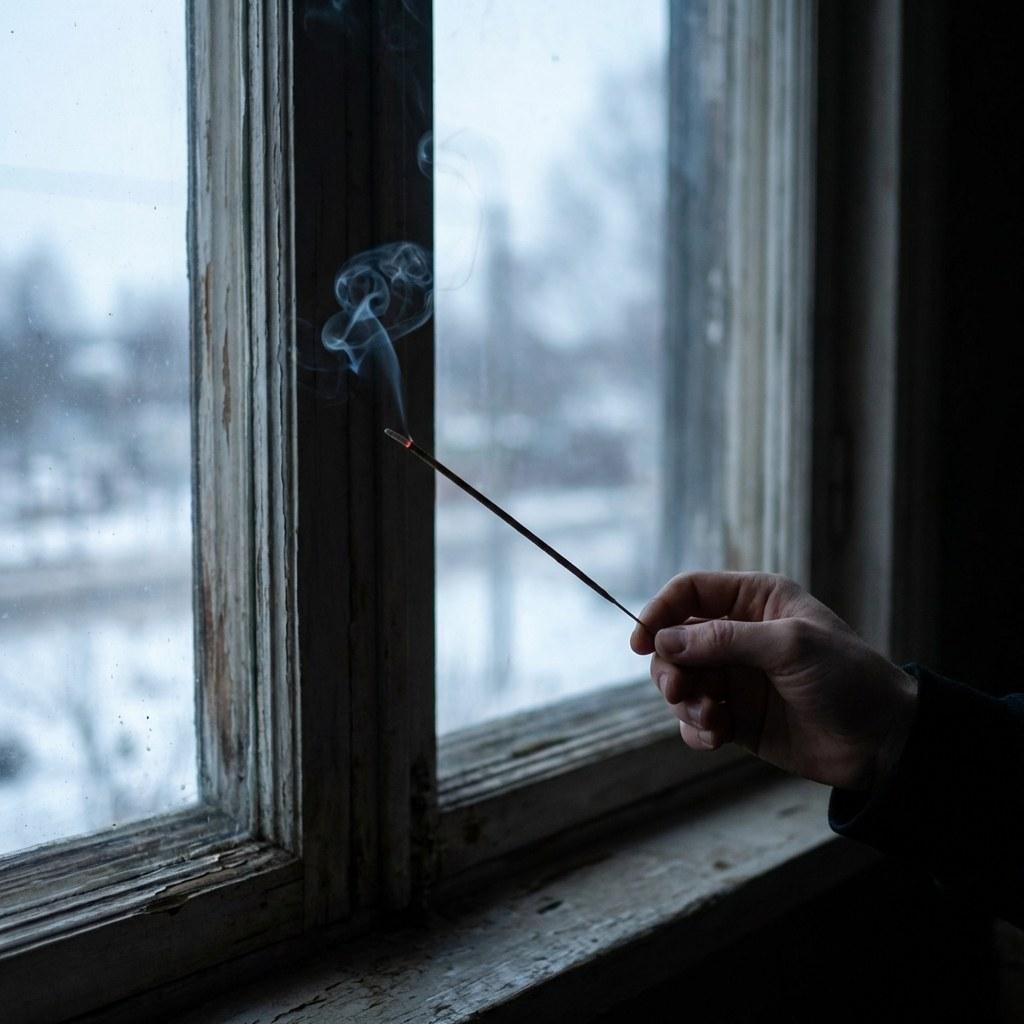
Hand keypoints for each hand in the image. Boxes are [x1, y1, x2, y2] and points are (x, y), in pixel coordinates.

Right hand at [630, 572, 918, 790]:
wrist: (884, 743)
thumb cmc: (848, 678)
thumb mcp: (789, 646)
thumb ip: (723, 640)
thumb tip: (663, 641)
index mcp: (755, 601)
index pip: (690, 593)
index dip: (659, 611)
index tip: (641, 642)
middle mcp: (739, 635)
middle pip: (674, 641)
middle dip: (670, 668)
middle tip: (680, 691)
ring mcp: (737, 678)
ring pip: (680, 682)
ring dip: (685, 702)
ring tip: (712, 718)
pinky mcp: (737, 718)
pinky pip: (695, 721)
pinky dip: (696, 730)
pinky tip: (717, 738)